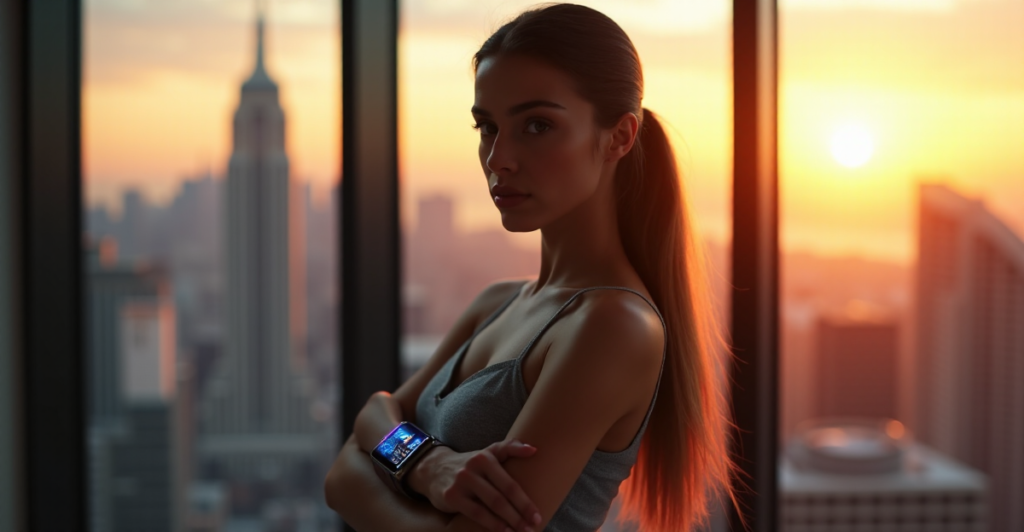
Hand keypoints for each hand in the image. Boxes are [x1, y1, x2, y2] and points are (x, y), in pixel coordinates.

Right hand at [408, 439, 541, 531]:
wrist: (435, 468)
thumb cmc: (470, 464)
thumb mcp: (488, 451)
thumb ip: (510, 447)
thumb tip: (534, 449)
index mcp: (486, 458)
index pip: (509, 483)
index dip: (525, 501)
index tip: (537, 516)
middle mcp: (473, 469)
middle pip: (501, 496)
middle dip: (519, 514)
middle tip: (533, 527)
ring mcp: (461, 483)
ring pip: (489, 505)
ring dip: (508, 522)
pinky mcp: (451, 497)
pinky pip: (475, 513)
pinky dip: (491, 524)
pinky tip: (503, 531)